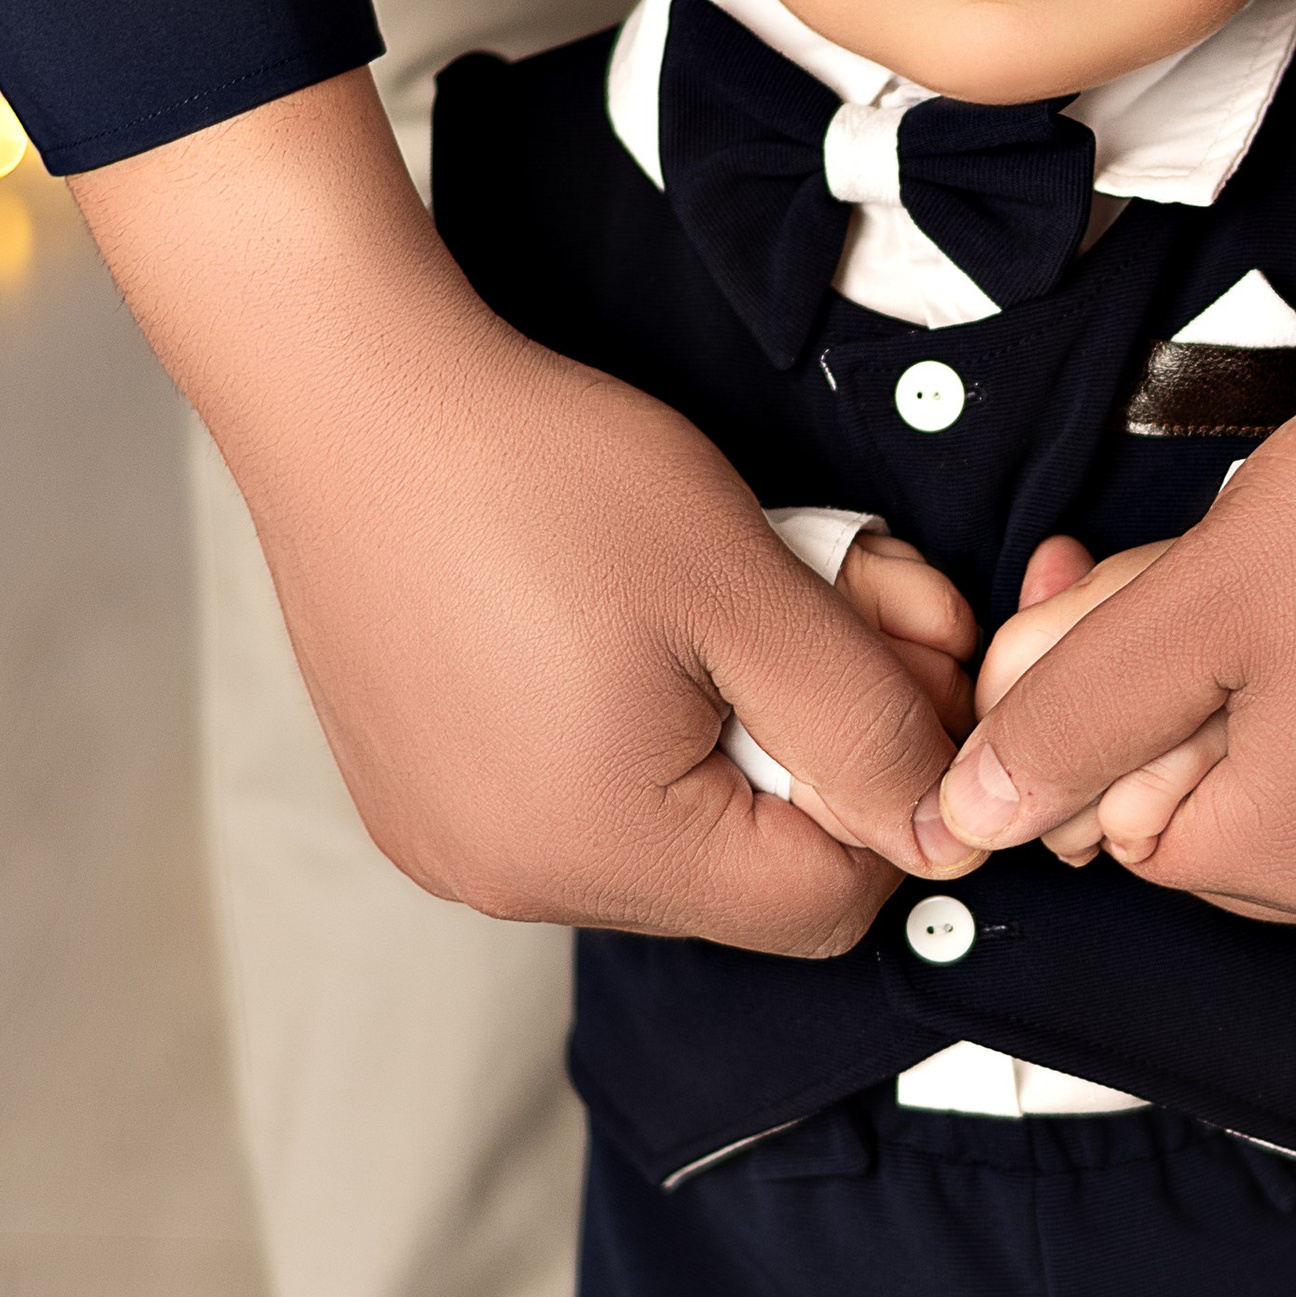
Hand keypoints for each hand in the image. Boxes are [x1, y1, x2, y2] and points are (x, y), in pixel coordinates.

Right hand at [73, 72, 982, 950]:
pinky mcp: (416, 802)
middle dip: (811, 751)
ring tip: (706, 610)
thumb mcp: (752, 588)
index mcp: (603, 850)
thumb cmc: (543, 471)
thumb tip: (947, 834)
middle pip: (745, 877)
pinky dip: (632, 735)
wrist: (348, 392)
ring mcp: (453, 847)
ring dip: (724, 738)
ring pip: (666, 841)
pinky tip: (617, 632)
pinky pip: (575, 809)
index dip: (890, 789)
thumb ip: (868, 725)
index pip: (828, 904)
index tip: (885, 663)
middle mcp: (515, 882)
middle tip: (822, 603)